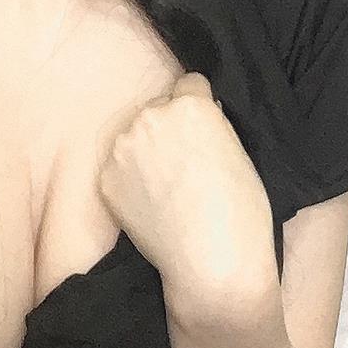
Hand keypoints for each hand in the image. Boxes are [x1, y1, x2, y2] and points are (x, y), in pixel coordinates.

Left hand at [95, 70, 277, 330]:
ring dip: (145, 152)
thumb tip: (196, 118)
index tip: (202, 130)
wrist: (212, 263)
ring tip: (167, 188)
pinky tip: (151, 204)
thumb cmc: (241, 212)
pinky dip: (130, 181)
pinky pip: (119, 168)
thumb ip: (211, 126)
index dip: (197, 107)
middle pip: (157, 108)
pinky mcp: (106, 179)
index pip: (188, 84)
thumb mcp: (239, 151)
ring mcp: (122, 149)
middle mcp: (150, 117)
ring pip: (134, 137)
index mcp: (190, 105)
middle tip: (184, 163)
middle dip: (168, 127)